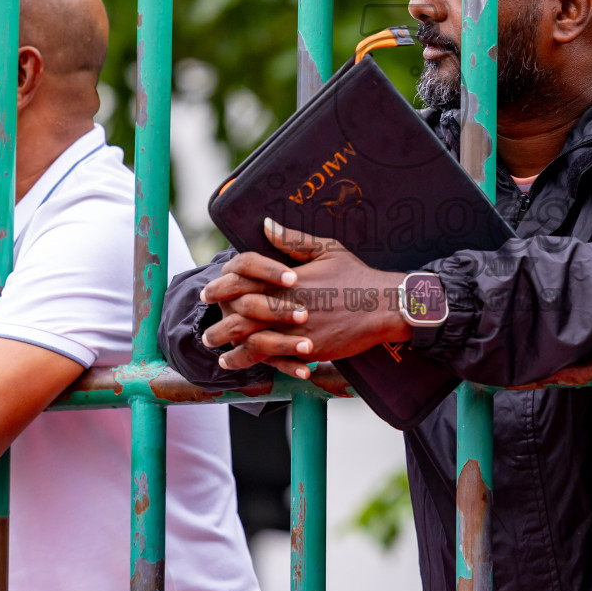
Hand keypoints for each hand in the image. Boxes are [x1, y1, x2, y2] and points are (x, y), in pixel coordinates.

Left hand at [201, 219, 409, 374]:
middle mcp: (286, 303)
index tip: (208, 293)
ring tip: (219, 354)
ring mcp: (296, 328)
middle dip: (218, 326)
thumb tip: (266, 225)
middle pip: (239, 315)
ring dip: (231, 350)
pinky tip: (247, 365)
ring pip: (252, 341)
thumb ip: (292, 240)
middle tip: (207, 333)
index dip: (220, 287)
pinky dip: (256, 363)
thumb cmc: (356, 276)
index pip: (242, 280)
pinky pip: (274, 358)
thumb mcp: (326, 249)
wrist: (384, 305)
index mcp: (287, 278)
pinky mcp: (308, 349)